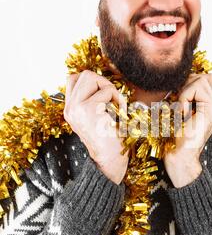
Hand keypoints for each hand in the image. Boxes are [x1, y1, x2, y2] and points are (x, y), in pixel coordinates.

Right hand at [63, 70, 128, 184]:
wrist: (110, 160)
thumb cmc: (110, 138)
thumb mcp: (95, 117)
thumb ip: (91, 99)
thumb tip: (99, 79)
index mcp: (70, 110)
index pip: (73, 79)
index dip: (91, 81)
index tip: (104, 96)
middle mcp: (70, 108)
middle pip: (83, 74)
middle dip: (102, 82)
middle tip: (112, 99)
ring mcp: (76, 108)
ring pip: (92, 77)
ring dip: (109, 89)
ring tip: (116, 106)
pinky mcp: (88, 109)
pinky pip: (107, 91)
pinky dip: (118, 100)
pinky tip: (119, 115)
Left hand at [163, 73, 211, 187]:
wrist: (180, 159)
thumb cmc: (176, 140)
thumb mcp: (180, 113)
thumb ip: (186, 99)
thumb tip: (180, 82)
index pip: (211, 81)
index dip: (194, 82)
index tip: (181, 98)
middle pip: (209, 77)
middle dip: (191, 82)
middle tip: (181, 100)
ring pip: (205, 79)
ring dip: (188, 89)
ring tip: (182, 106)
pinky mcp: (211, 111)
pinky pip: (198, 88)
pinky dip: (185, 96)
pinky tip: (182, 112)